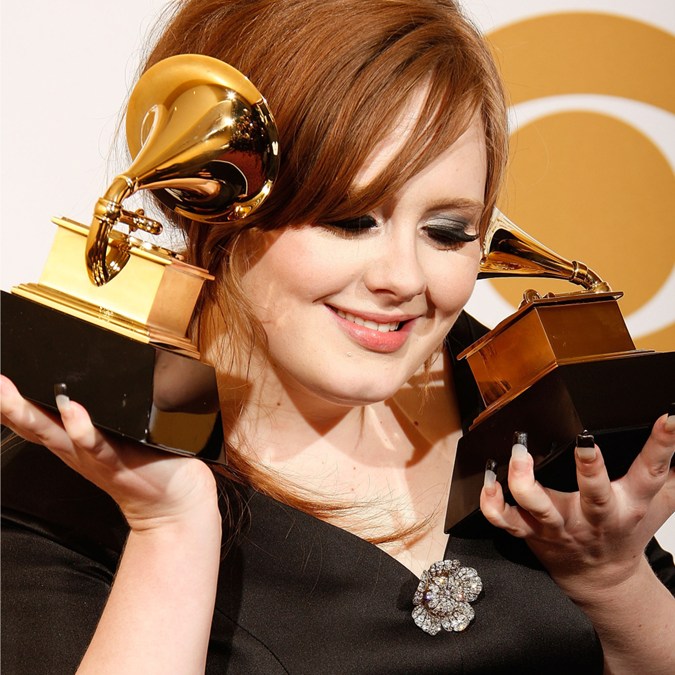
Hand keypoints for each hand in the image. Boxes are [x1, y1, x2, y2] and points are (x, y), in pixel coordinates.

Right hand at [0, 375, 218, 530]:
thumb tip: (88, 385)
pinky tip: (72, 410)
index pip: (32, 416)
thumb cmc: (147, 464)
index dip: (9, 400)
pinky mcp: (117, 462)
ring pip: (54, 433)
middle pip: (32, 424)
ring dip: (29, 414)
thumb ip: (101, 414)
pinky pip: (96, 445)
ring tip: (8, 393)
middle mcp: (74, 448)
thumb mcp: (113, 435)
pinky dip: (82, 429)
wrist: (172, 501)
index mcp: (72, 439)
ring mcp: (93, 456)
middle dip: (7, 404)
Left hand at [480, 412, 674, 600]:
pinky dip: (492, 503)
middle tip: (585, 442)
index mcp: (629, 504)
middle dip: (591, 470)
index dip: (662, 445)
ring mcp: (559, 525)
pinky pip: (506, 519)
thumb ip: (670, 470)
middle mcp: (594, 516)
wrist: (602, 578)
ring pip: (539, 507)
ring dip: (525, 482)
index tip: (667, 418)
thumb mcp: (659, 503)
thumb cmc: (626, 533)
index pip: (651, 471)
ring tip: (518, 455)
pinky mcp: (531, 532)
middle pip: (595, 495)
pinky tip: (489, 480)